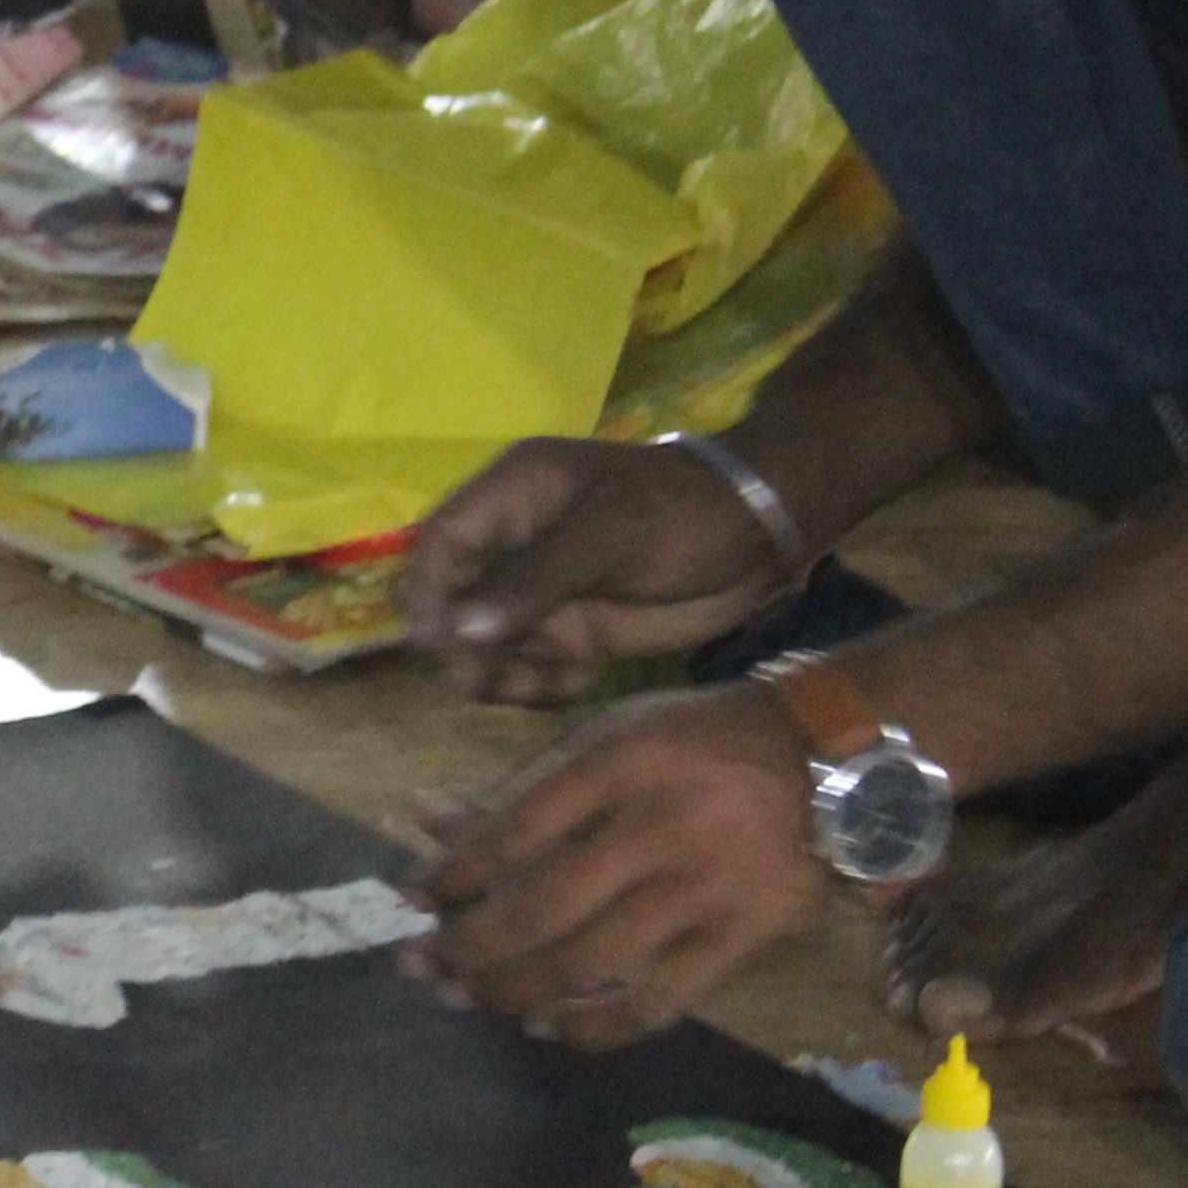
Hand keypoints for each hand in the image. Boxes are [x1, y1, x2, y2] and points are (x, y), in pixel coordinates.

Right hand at [404, 437, 801, 706]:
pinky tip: (578, 683)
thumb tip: (459, 627)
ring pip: (484, 644)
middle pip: (449, 601)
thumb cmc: (684, 512)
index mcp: (510, 497)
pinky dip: (539, 686)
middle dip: (459, 646)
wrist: (760, 536)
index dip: (427, 593)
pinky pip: (529, 668)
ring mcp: (541, 592)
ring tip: (542, 689)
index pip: (439, 543)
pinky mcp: (572, 631)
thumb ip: (534, 580)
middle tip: (489, 683)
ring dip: (498, 675)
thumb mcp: (609, 534)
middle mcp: (513, 546)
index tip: (443, 644)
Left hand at [408, 683, 826, 1049]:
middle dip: (466, 946)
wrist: (829, 762)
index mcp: (616, 762)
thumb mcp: (607, 734)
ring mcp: (701, 891)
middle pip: (539, 907)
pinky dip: (593, 1027)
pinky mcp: (740, 940)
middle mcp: (655, 827)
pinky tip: (548, 1028)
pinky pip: (655, 1004)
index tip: (410, 897)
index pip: (512, 830)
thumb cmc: (697, 742)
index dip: (451, 872)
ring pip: (586, 962)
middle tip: (419, 966)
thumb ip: (520, 784)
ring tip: (467, 997)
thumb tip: (428, 823)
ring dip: (513, 990)